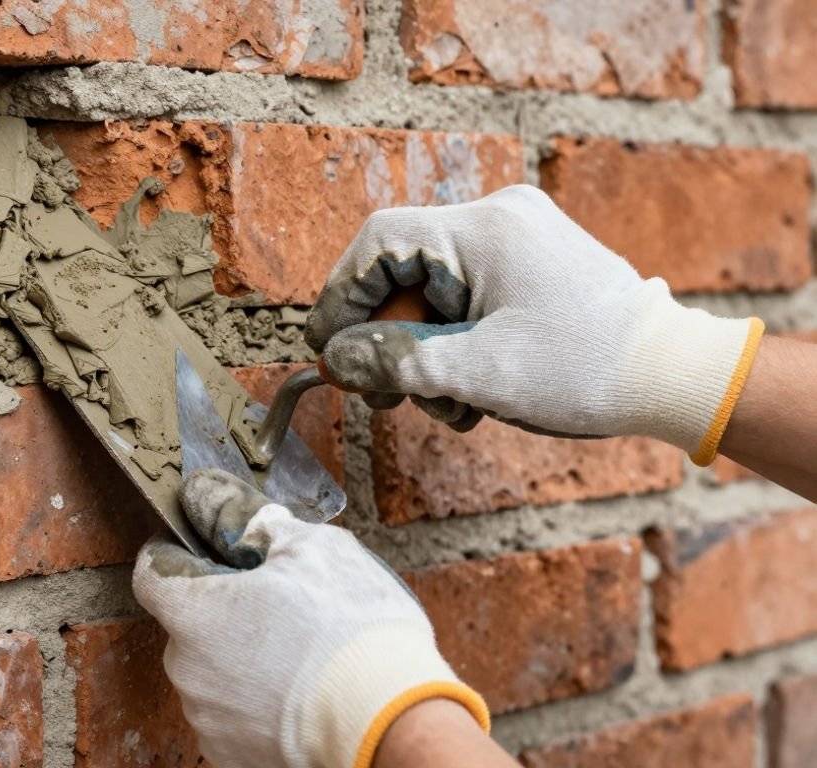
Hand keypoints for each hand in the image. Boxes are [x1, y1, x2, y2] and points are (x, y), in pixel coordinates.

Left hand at [133, 469, 489, 767]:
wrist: (388, 721)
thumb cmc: (351, 629)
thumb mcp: (312, 547)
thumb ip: (252, 522)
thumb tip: (218, 503)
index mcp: (194, 612)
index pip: (152, 573)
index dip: (177, 554)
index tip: (207, 550)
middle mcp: (186, 670)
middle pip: (189, 624)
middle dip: (224, 609)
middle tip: (279, 602)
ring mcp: (208, 718)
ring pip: (213, 671)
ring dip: (242, 657)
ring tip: (302, 652)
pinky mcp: (233, 755)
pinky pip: (234, 713)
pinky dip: (258, 700)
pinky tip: (302, 690)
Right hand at [305, 185, 763, 465]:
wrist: (673, 375)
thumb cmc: (587, 369)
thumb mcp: (477, 373)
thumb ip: (395, 360)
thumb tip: (334, 359)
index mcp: (484, 230)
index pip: (378, 242)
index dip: (340, 296)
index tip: (327, 349)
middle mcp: (499, 218)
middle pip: (403, 269)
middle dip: (386, 336)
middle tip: (382, 394)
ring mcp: (517, 237)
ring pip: (431, 289)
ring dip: (423, 350)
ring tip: (449, 404)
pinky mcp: (529, 262)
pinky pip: (464, 295)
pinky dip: (454, 340)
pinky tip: (473, 387)